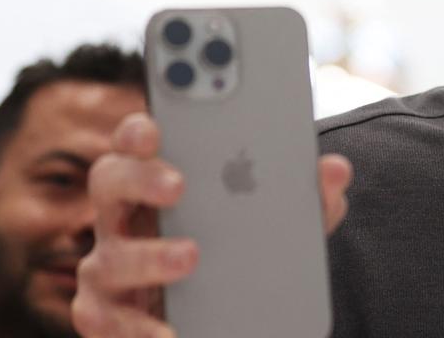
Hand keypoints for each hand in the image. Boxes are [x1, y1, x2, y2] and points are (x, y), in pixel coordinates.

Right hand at [72, 113, 351, 336]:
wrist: (225, 320)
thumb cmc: (240, 252)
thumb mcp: (279, 224)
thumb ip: (305, 199)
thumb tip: (336, 170)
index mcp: (157, 179)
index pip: (136, 140)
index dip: (139, 129)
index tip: (156, 126)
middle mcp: (123, 215)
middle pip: (109, 180)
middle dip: (140, 176)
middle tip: (179, 185)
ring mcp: (110, 265)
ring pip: (109, 254)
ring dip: (149, 255)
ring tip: (191, 257)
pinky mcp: (107, 314)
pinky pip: (108, 320)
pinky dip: (138, 328)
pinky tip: (170, 332)